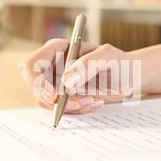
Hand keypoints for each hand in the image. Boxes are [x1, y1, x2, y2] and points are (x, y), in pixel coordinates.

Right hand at [18, 38, 138, 113]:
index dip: (36, 83)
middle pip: (36, 89)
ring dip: (71, 106)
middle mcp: (51, 67)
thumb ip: (87, 64)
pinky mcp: (63, 99)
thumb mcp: (108, 56)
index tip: (54, 96)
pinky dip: (79, 109)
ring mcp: (55, 84)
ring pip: (49, 103)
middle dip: (56, 100)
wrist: (129, 78)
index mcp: (56, 50)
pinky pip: (62, 110)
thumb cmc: (119, 62)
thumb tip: (66, 83)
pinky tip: (95, 101)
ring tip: (95, 99)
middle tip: (82, 102)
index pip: (31, 66)